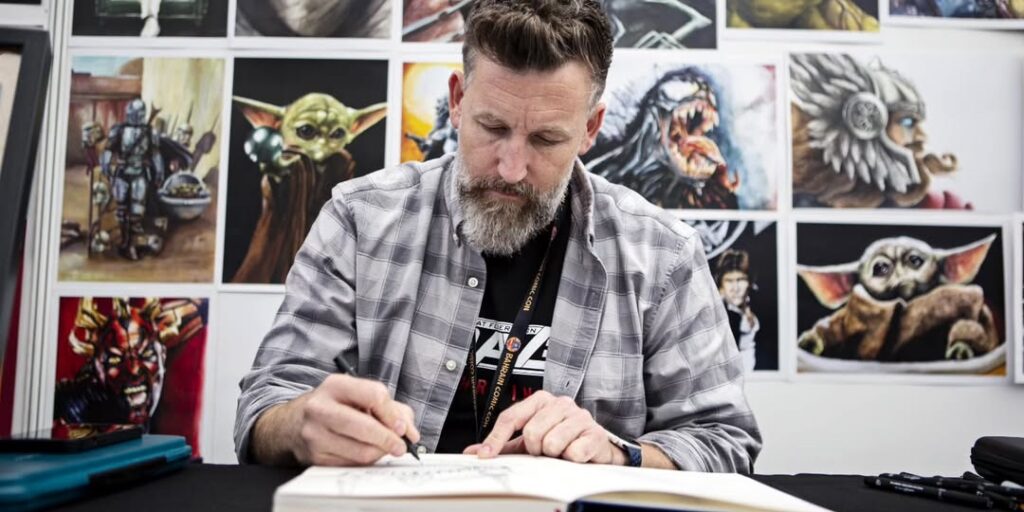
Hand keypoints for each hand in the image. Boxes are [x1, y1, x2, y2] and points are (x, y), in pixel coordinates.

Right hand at [284, 374, 420, 465]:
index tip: (403, 427)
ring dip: (380, 453)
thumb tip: (410, 432)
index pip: (374, 395)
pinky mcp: (314, 457)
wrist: (292, 423)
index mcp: (335, 385)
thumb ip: (392, 409)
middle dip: (389, 439)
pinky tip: (366, 452)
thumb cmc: (334, 406)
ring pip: (361, 451)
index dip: (393, 414)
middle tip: (401, 446)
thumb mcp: (358, 395)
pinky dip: (365, 461)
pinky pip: (350, 464)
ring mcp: (314, 434)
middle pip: (366, 427)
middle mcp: (321, 408)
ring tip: (384, 448)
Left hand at [463, 390, 624, 464]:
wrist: (595, 448)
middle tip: (543, 451)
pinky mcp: (595, 433)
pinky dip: (571, 459)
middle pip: (531, 432)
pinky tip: (575, 455)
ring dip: (553, 455)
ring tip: (560, 452)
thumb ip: (504, 444)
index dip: (496, 438)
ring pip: (552, 443)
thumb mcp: (530, 440)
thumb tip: (474, 451)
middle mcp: (560, 403)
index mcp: (541, 400)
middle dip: (534, 449)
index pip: (511, 417)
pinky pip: (573, 452)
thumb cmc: (561, 439)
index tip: (485, 455)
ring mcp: (579, 416)